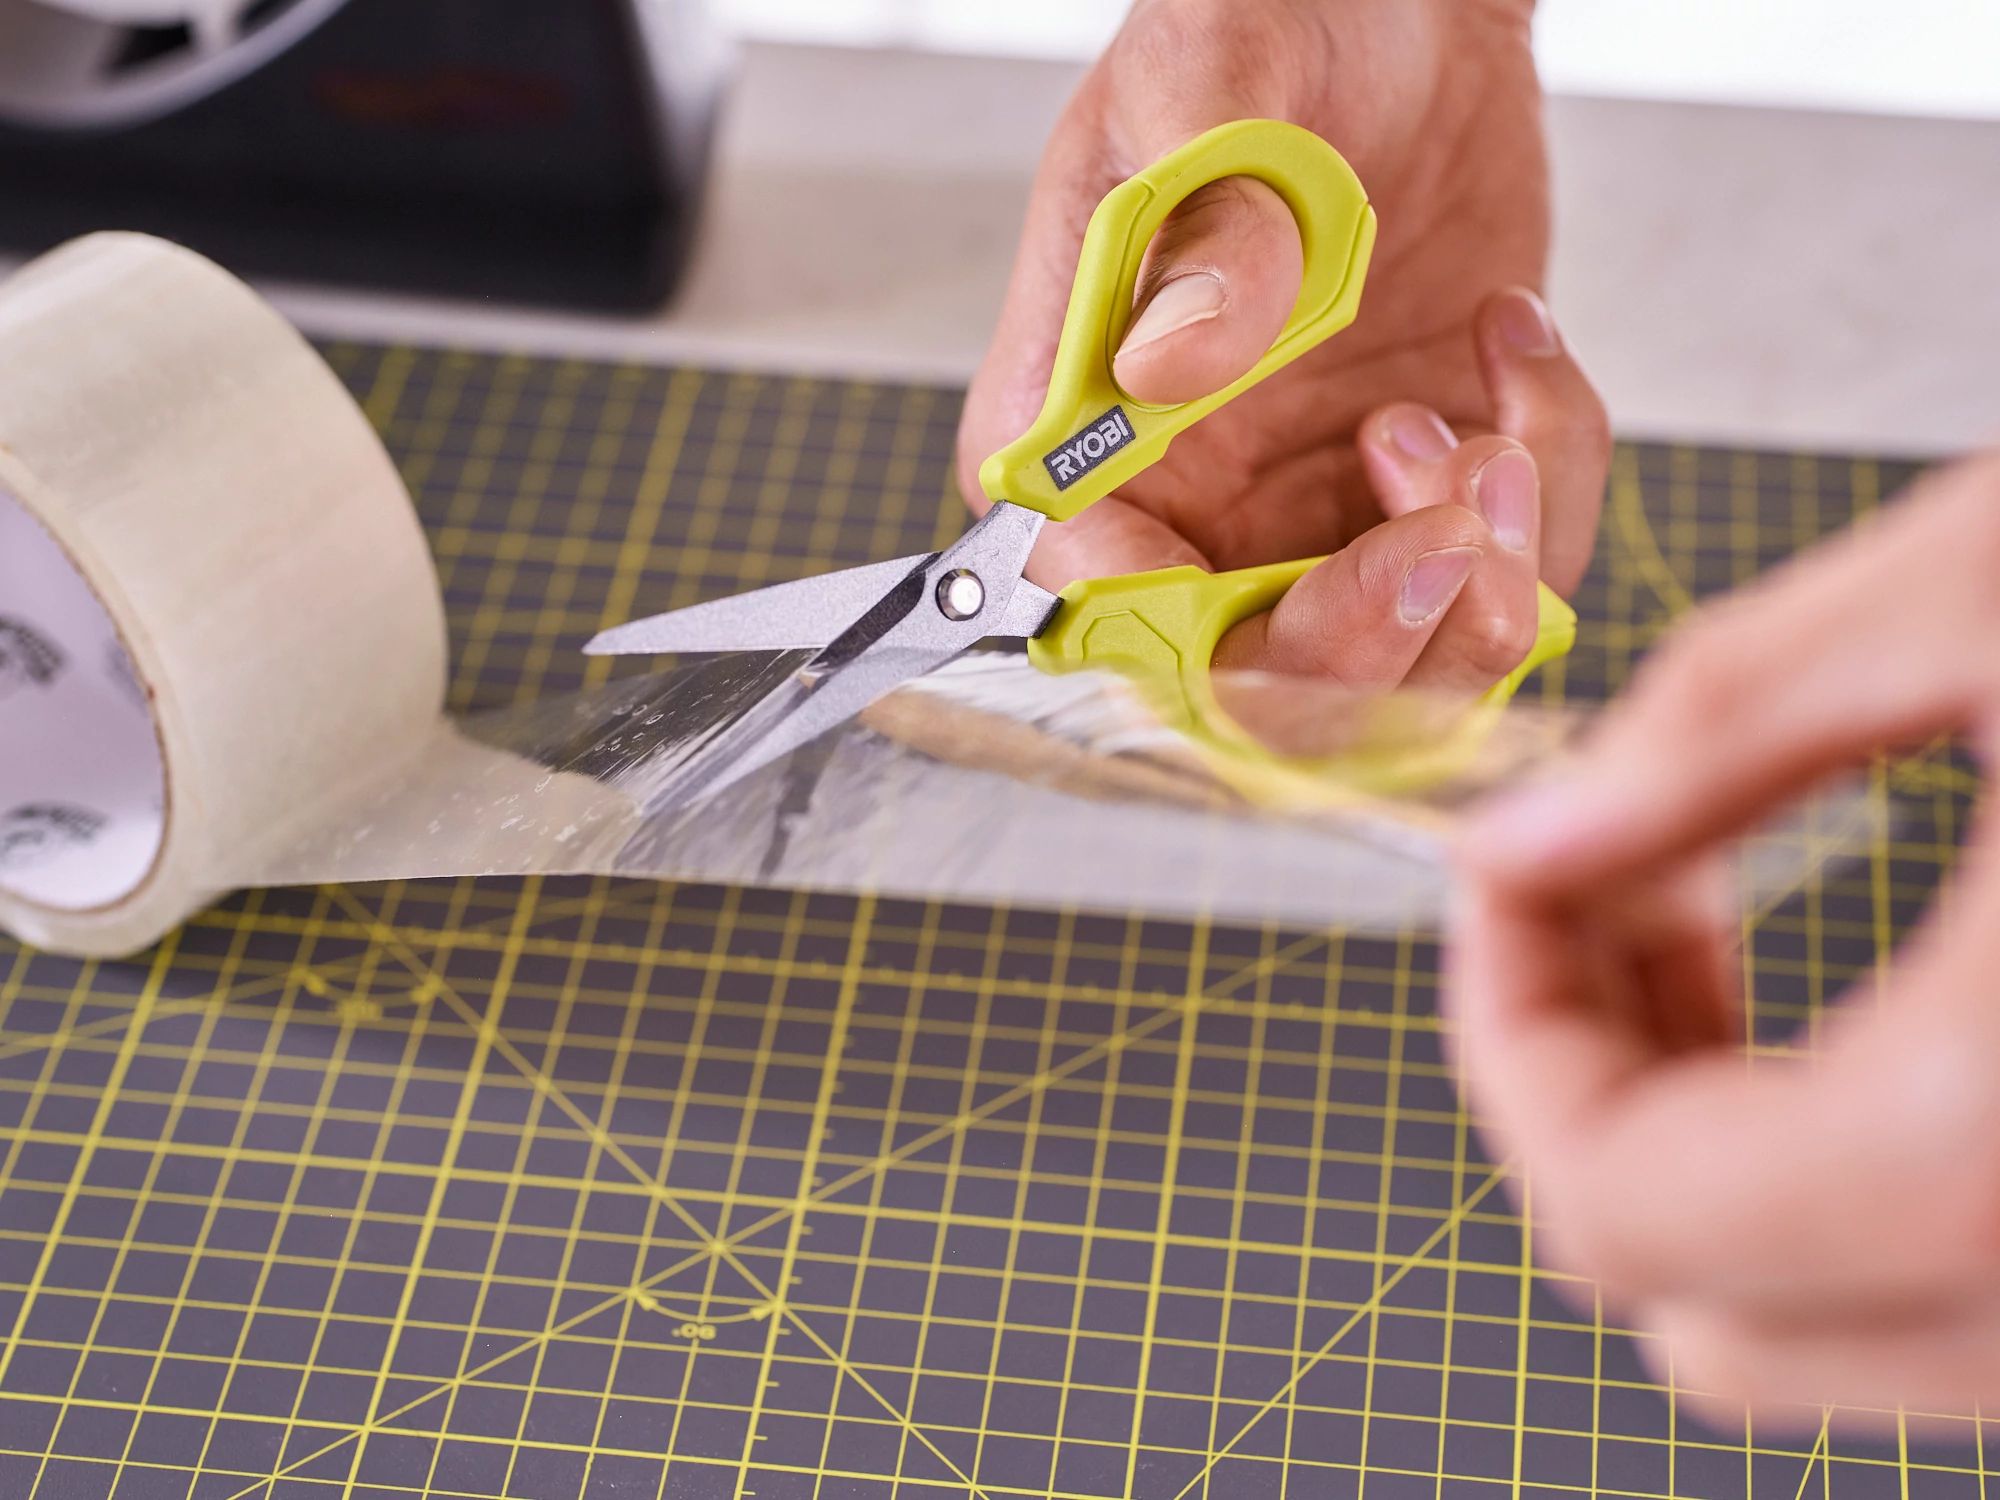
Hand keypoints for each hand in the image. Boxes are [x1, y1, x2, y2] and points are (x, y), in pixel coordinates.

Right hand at [957, 0, 1607, 692]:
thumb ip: (1194, 226)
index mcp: (1082, 437)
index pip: (1108, 615)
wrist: (1401, 9)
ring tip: (1498, 412)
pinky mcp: (1420, 502)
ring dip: (1483, 574)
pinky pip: (1500, 580)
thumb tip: (1170, 362)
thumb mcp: (1213, 86)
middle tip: (1453, 523)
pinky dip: (1545, 487)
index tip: (1356, 565)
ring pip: (1395, 674)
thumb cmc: (1266, 28)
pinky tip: (1518, 351)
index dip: (1224, 643)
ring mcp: (1306, 519)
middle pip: (1254, 692)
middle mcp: (1184, 508)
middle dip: (1374, 644)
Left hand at [1449, 451, 1999, 1421]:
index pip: (1614, 1210)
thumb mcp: (1997, 579)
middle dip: (1592, 1097)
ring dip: (1711, 1145)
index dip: (1504, 1027)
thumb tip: (1524, 829)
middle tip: (1610, 891)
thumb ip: (1728, 727)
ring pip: (1827, 1332)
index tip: (1507, 865)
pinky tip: (1879, 989)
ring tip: (1717, 920)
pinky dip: (1852, 1168)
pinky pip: (1961, 1292)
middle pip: (1701, 1311)